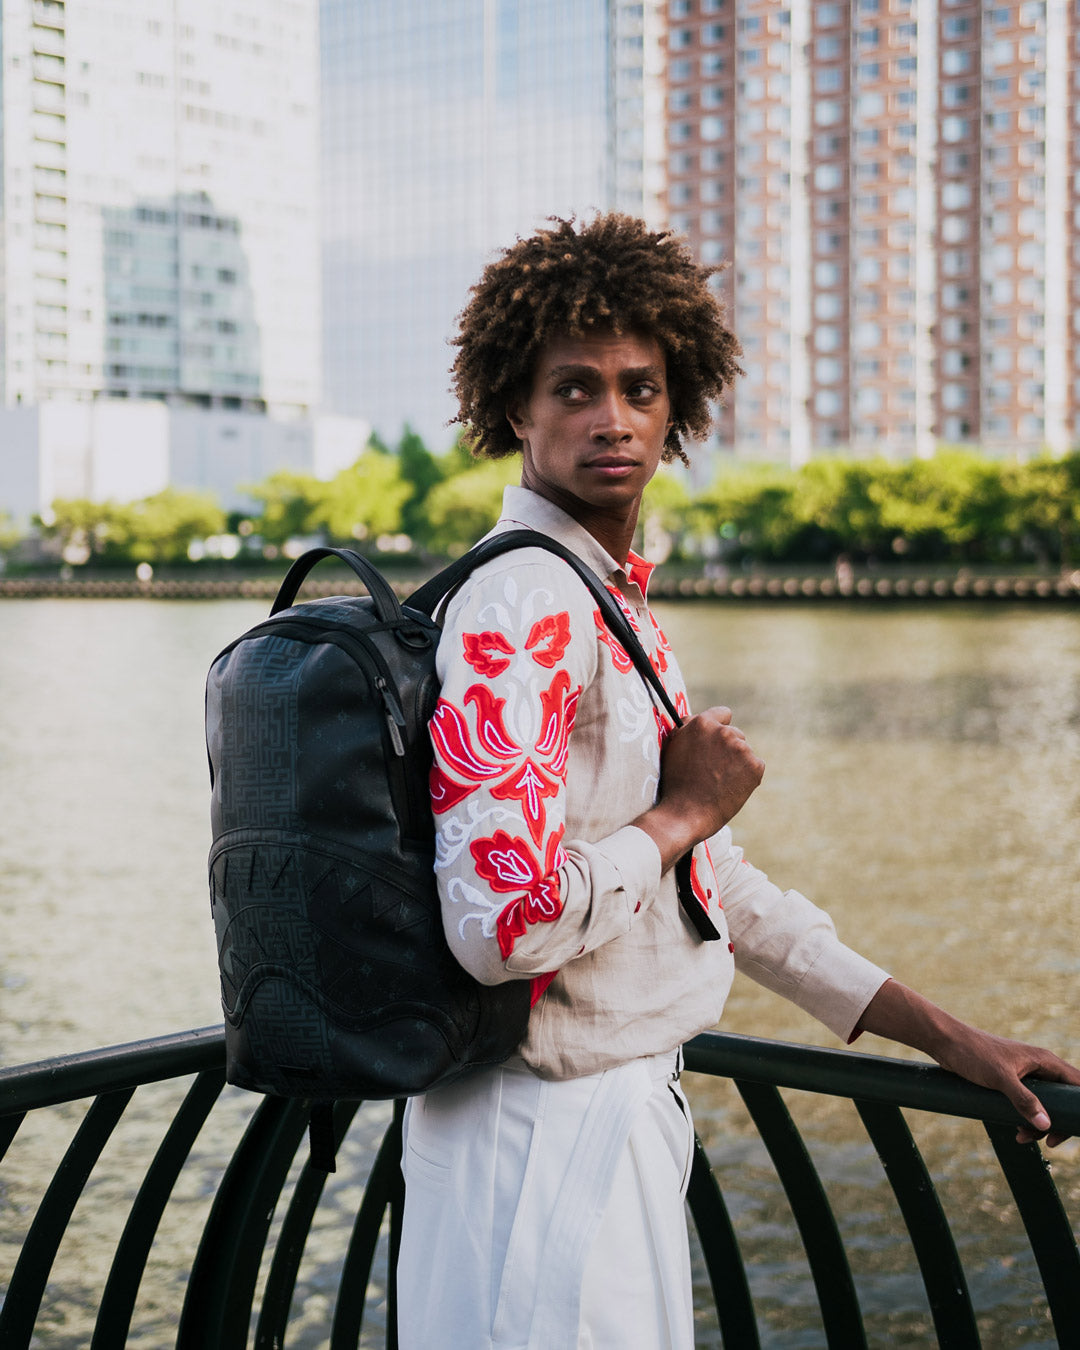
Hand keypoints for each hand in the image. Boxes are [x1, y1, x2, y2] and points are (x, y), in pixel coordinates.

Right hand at [633, 705, 763, 870]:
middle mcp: (724, 732)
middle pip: (736, 734)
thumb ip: (689, 728)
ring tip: (719, 782)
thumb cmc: (676, 783)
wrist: (686, 813)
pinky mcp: (755, 766)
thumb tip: (701, 718)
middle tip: (713, 770)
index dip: (719, 727)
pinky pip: (755, 767)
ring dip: (737, 763)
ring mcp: (741, 748)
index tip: (716, 741)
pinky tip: (731, 788)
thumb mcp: (674, 746)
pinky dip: (747, 777)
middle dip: (728, 749)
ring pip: (744, 752)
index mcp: (702, 723)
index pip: (723, 714)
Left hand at [858, 979, 1079, 1145]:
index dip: (1079, 1108)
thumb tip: (1045, 1124)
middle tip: (1046, 1142)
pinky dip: (1024, 1118)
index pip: (1076, 1085)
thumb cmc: (973, 1053)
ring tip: (1021, 1136)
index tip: (1069, 1129)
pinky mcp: (1010, 1082)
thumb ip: (1023, 1100)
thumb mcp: (1000, 1078)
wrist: (945, 1042)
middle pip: (1062, 1100)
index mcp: (1043, 1061)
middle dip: (1056, 1122)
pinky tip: (1015, 1128)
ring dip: (1037, 1124)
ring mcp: (1024, 1075)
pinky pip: (1027, 1104)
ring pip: (1044, 1105)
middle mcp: (1038, 1067)